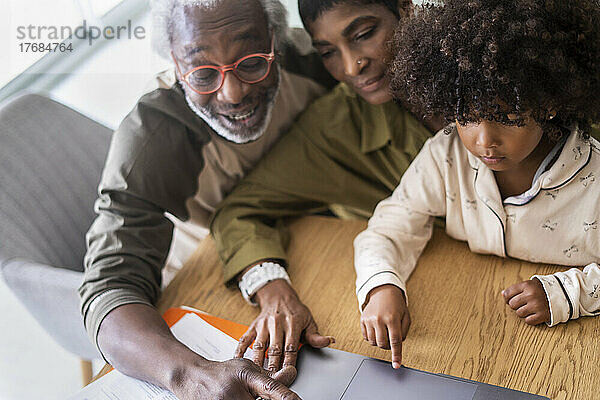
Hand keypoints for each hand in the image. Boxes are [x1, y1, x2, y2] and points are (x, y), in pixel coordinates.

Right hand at [97, 304, 300, 399]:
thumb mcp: (247, 368)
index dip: (286, 398)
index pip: (271, 389)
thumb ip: (270, 376)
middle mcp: (234, 393)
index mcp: (246, 376)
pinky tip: (235, 397)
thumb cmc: (222, 372)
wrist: (191, 376)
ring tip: (240, 395)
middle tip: (250, 394)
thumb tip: (293, 373)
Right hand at [235, 279, 333, 371]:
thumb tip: (328, 341)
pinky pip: (245, 339)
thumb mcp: (309, 321)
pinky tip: (238, 360)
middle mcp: (277, 323)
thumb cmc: (295, 311)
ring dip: (257, 361)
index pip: (291, 347)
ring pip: (259, 346)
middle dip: (273, 366)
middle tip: (272, 381)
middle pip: (274, 349)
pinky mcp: (253, 326)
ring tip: (257, 375)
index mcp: (293, 323)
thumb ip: (316, 335)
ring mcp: (264, 325)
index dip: (289, 362)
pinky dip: (240, 350)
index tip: (289, 374)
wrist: (278, 295)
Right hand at [361, 284, 410, 368]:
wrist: (383, 291)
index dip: (396, 355)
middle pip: (382, 344)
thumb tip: (397, 346)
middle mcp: (379, 319)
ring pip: (373, 342)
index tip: (396, 365)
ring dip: (380, 342)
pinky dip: (372, 338)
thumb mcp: (406, 316)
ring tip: (384, 333)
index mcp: (392, 318)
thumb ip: (404, 332)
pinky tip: (376, 330)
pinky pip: (366, 337)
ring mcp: (369, 319)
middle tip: (391, 339)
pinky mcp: (362, 319)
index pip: (395, 341)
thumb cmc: (396, 304)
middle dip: (388, 346)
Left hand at [502, 278, 549, 324]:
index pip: (507, 294)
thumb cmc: (542, 290)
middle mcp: (531, 295)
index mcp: (527, 285)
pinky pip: (528, 321)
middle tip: (524, 303)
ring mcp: (537, 305)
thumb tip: (503, 294)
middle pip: (512, 305)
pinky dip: (530, 319)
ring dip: (523, 312)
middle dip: (516, 305)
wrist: (562, 294)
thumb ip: (515, 289)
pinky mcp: (543, 315)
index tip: (511, 299)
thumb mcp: (529, 285)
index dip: (507, 298)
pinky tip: (535, 313)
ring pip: (519, 313)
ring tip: (530, 308)